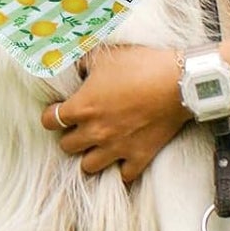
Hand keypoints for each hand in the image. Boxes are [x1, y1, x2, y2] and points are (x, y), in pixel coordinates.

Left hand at [41, 45, 188, 184]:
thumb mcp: (106, 55)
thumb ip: (84, 62)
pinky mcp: (139, 156)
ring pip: (88, 166)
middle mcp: (95, 132)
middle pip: (66, 146)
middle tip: (82, 126)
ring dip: (91, 155)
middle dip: (71, 135)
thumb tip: (76, 70)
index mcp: (83, 107)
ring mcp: (117, 147)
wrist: (179, 82)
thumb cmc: (141, 64)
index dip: (52, 115)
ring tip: (99, 145)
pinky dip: (122, 169)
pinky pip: (123, 176)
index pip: (50, 121)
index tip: (59, 110)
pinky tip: (124, 158)